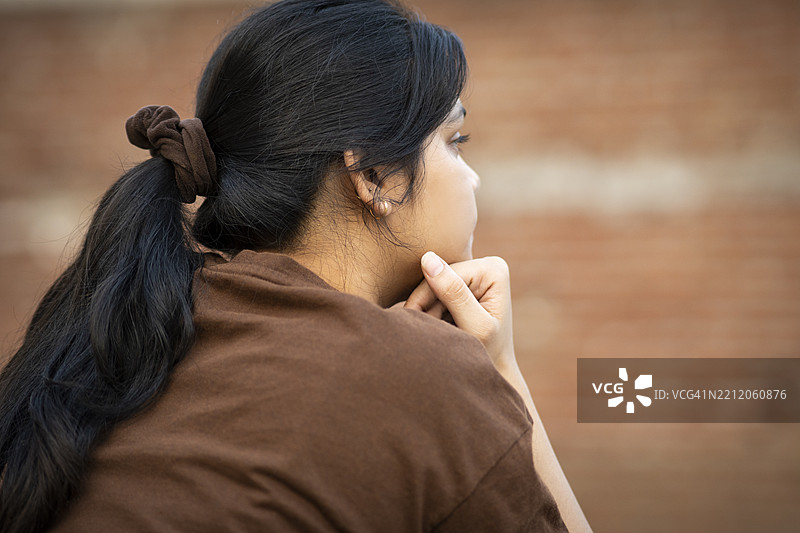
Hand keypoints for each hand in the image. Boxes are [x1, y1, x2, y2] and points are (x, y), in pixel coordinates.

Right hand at [402, 251, 515, 371]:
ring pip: (434, 287)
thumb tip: (427, 258)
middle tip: (424, 331)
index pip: (445, 272)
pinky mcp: (465, 286)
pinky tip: (437, 328)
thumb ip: (453, 293)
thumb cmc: (490, 353)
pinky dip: (432, 312)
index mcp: (493, 269)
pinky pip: (437, 293)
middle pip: (439, 277)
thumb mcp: (474, 327)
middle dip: (427, 304)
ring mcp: (475, 274)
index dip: (424, 295)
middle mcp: (486, 265)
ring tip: (433, 333)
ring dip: (428, 311)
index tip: (413, 320)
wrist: (496, 370)